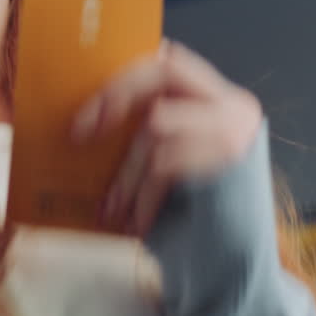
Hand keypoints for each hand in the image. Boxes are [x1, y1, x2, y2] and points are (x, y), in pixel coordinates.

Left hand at [70, 40, 261, 237]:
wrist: (236, 254)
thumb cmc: (192, 209)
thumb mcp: (172, 159)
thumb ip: (149, 128)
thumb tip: (84, 119)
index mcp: (214, 96)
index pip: (166, 61)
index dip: (123, 77)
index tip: (85, 108)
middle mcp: (231, 105)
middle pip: (166, 73)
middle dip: (117, 95)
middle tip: (79, 133)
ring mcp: (235, 131)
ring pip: (158, 127)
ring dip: (125, 174)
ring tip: (110, 209)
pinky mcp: (231, 163)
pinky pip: (168, 167)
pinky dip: (142, 198)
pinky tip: (135, 224)